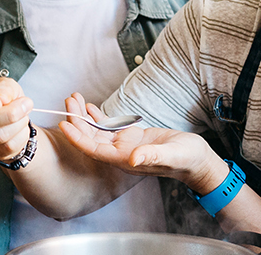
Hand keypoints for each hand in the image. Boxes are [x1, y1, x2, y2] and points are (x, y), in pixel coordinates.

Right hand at [0, 76, 33, 162]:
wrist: (4, 112)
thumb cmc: (0, 93)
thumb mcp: (3, 83)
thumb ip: (3, 88)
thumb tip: (2, 100)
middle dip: (10, 113)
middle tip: (26, 103)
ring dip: (18, 125)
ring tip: (24, 114)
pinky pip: (5, 148)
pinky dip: (19, 137)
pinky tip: (20, 127)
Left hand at [57, 95, 228, 193]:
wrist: (196, 159)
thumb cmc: (186, 159)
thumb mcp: (171, 154)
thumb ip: (152, 156)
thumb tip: (134, 159)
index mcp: (125, 160)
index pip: (94, 150)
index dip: (78, 138)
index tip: (64, 124)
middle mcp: (120, 154)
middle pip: (91, 138)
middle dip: (77, 121)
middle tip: (69, 101)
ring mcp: (125, 146)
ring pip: (97, 131)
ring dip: (84, 117)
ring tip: (74, 99)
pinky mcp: (131, 137)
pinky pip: (109, 128)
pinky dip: (98, 117)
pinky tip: (89, 107)